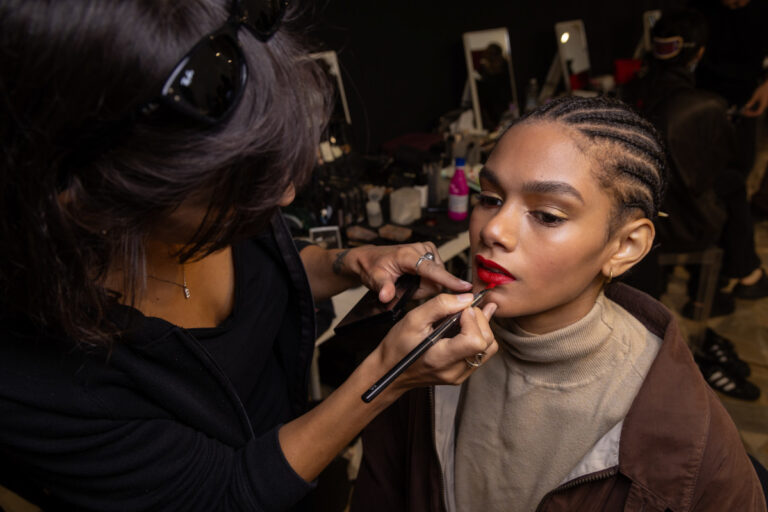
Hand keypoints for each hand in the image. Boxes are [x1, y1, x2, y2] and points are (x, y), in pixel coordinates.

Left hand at [343, 242, 472, 302]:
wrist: (370, 258)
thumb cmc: (373, 267)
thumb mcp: (374, 279)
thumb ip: (383, 288)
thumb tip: (386, 296)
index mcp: (408, 255)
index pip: (432, 270)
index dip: (448, 280)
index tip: (465, 287)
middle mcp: (421, 249)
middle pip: (436, 279)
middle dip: (423, 288)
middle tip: (406, 287)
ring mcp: (427, 250)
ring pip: (436, 278)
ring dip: (424, 285)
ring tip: (408, 281)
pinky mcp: (430, 252)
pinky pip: (436, 274)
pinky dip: (426, 279)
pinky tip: (414, 277)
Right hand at [373, 293, 498, 391]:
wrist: (390, 371)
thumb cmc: (398, 346)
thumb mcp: (413, 319)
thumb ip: (440, 305)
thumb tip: (467, 298)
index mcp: (440, 358)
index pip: (475, 341)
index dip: (473, 319)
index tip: (460, 309)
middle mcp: (454, 371)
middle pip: (487, 343)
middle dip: (480, 320)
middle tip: (463, 309)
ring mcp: (460, 375)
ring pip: (489, 348)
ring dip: (482, 327)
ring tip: (468, 315)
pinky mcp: (462, 373)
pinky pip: (482, 353)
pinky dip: (480, 335)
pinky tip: (470, 324)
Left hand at [742, 81, 767, 116]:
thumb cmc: (763, 89)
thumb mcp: (756, 95)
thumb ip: (751, 101)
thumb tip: (746, 107)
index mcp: (763, 104)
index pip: (758, 113)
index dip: (751, 114)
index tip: (745, 112)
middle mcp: (765, 105)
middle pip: (758, 112)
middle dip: (750, 113)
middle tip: (744, 111)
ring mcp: (765, 104)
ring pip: (758, 110)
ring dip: (751, 110)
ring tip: (745, 109)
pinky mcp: (764, 102)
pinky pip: (758, 107)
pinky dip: (753, 108)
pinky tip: (749, 106)